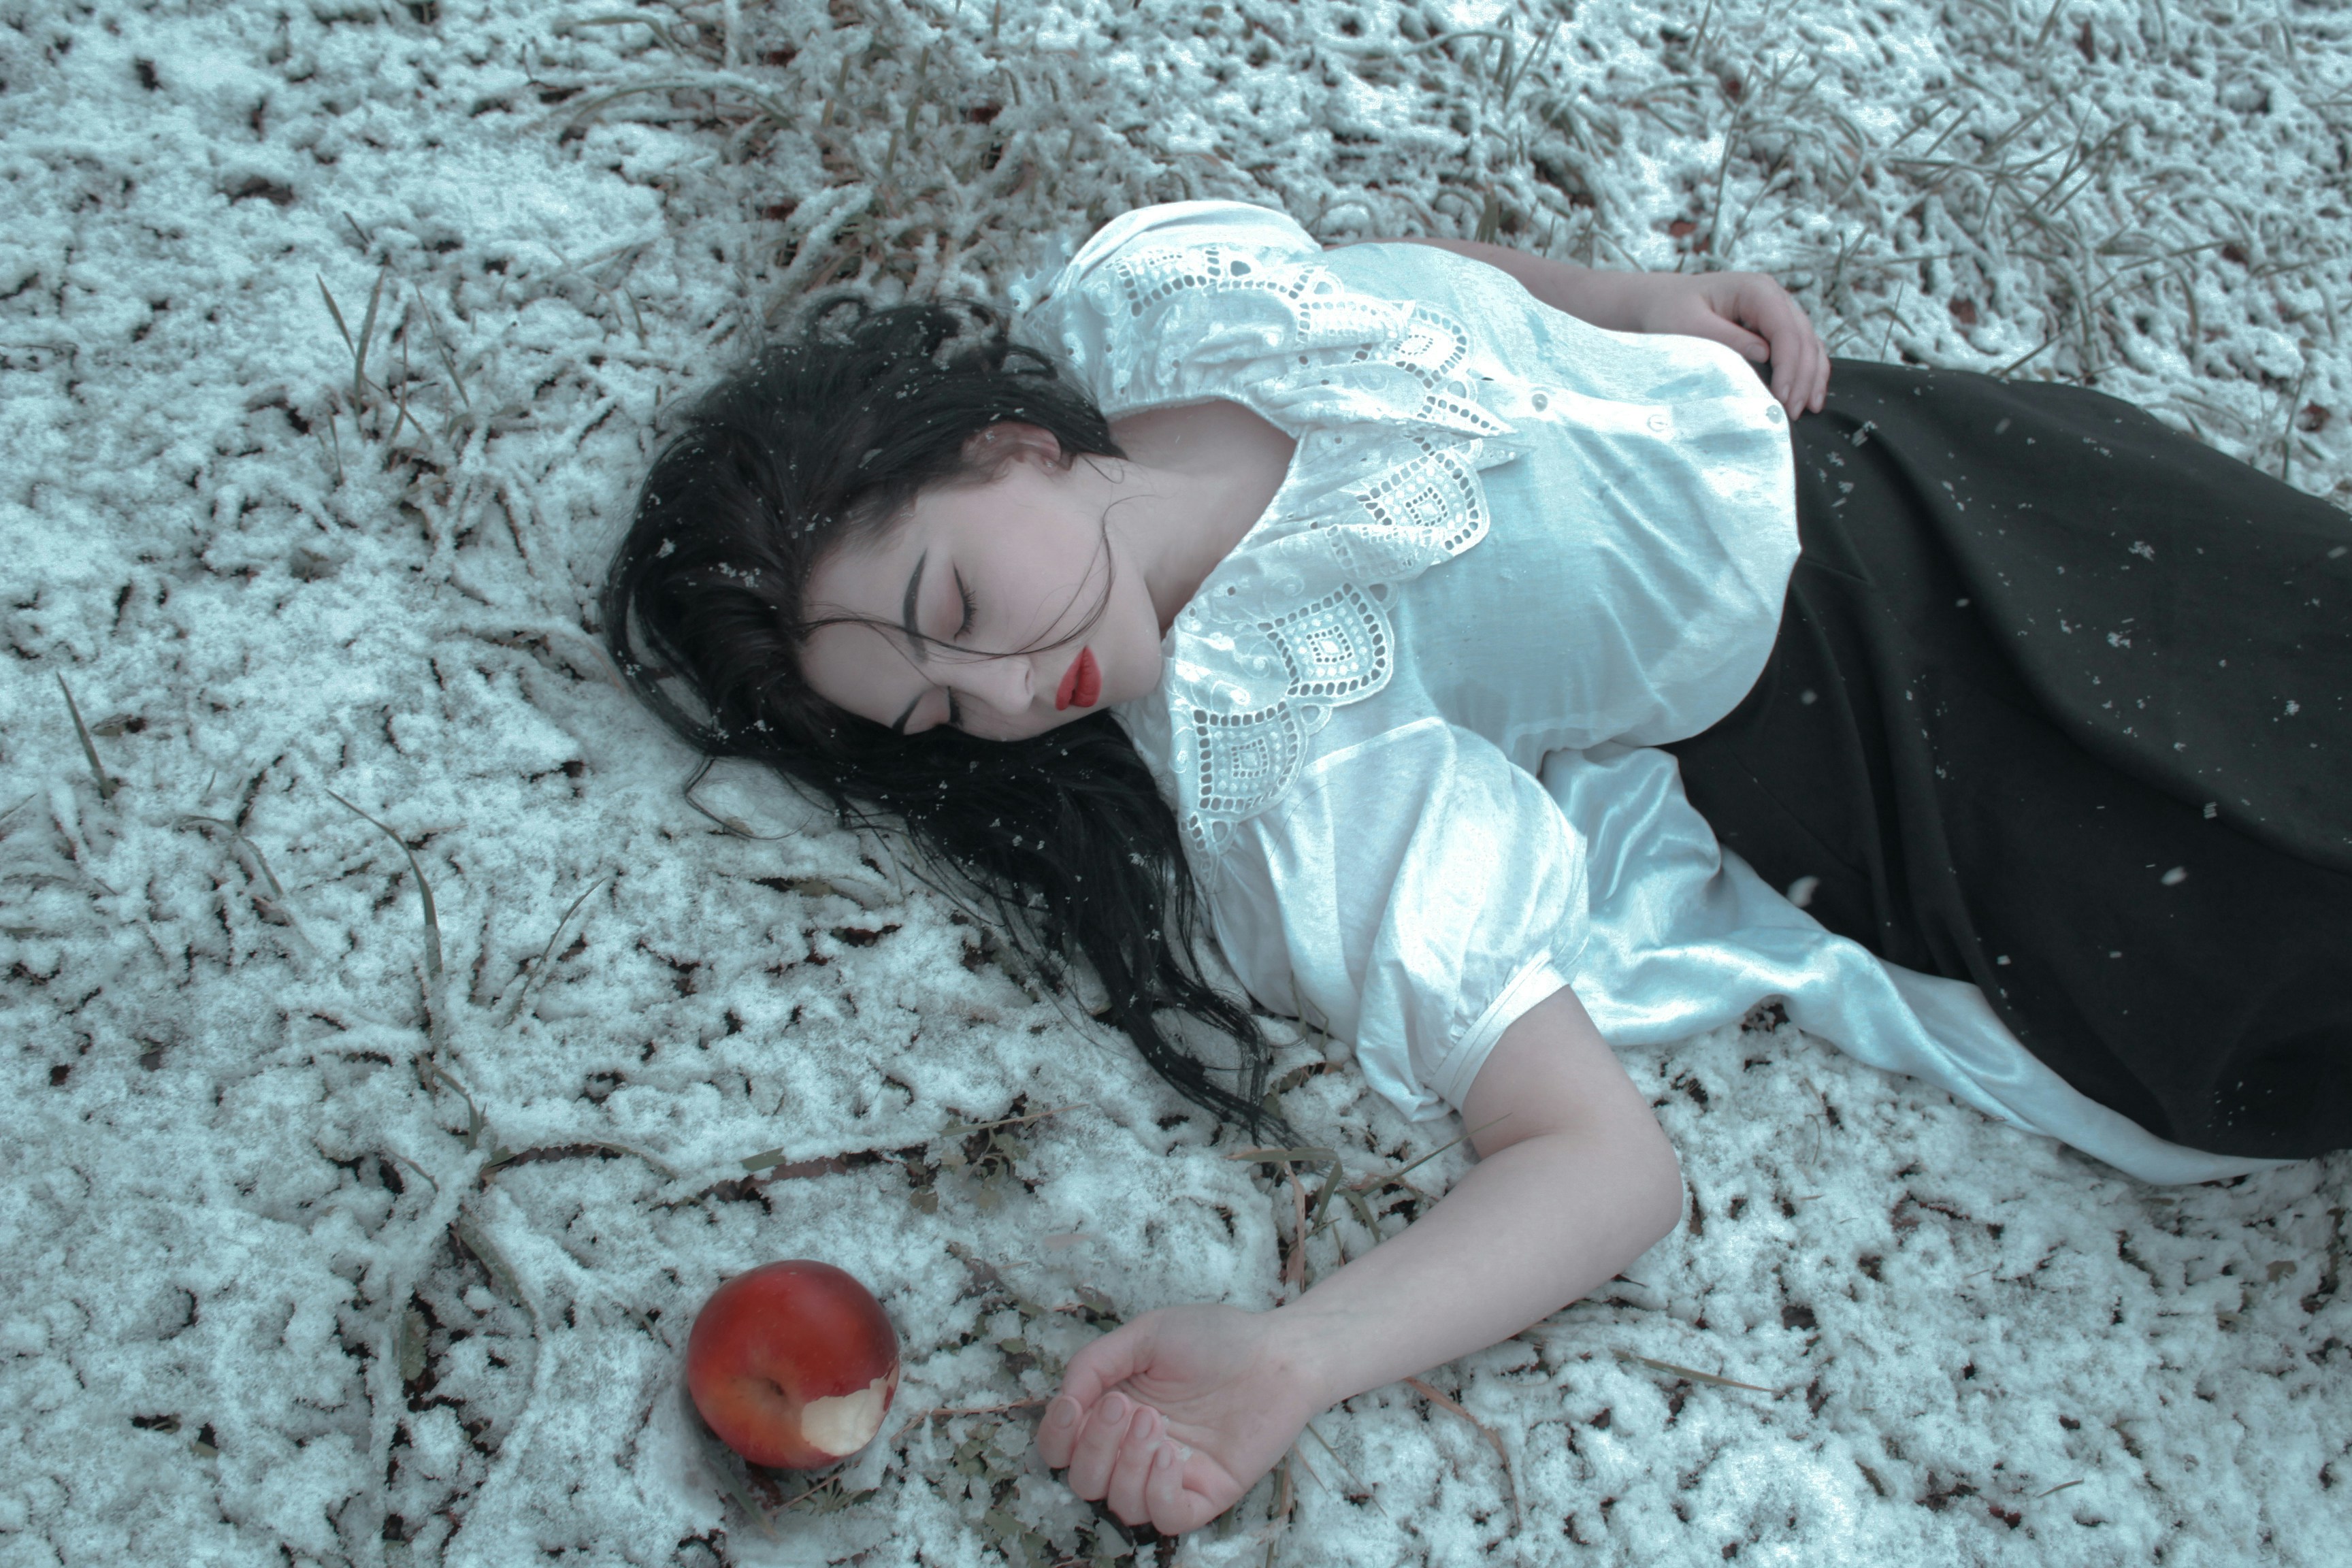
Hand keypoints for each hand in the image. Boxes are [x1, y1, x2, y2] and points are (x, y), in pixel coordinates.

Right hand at [1035, 1303, 1323, 1535]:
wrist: (1279, 1352)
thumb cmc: (1216, 1338)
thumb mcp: (1145, 1335)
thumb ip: (1095, 1363)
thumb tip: (1064, 1403)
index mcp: (1115, 1412)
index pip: (1062, 1447)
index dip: (1055, 1435)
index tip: (1072, 1406)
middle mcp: (1136, 1450)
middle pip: (1084, 1480)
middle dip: (1094, 1446)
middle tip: (1125, 1407)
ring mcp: (1172, 1475)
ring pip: (1121, 1503)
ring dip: (1126, 1466)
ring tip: (1155, 1423)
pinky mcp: (1207, 1493)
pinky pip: (1166, 1518)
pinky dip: (1157, 1491)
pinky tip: (1170, 1455)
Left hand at [1618, 270, 1829, 417]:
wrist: (1661, 303)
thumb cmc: (1669, 312)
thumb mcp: (1688, 325)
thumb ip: (1725, 339)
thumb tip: (1764, 355)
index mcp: (1756, 289)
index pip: (1785, 329)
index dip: (1788, 365)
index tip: (1780, 399)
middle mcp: (1774, 297)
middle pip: (1803, 338)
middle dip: (1802, 377)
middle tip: (1792, 413)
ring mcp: (1778, 311)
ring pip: (1809, 344)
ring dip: (1811, 377)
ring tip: (1808, 410)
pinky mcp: (1775, 328)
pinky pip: (1802, 350)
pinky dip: (1808, 373)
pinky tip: (1808, 398)